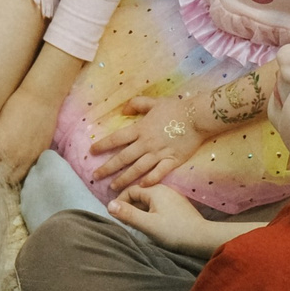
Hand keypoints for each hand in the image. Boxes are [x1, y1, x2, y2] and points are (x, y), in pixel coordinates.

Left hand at [0, 85, 59, 180]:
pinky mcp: (40, 155)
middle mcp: (14, 156)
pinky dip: (21, 172)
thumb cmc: (16, 104)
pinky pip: (28, 171)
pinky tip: (17, 166)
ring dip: (7, 177)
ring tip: (2, 172)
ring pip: (15, 179)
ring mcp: (29, 158)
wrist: (42, 97)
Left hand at [88, 94, 207, 193]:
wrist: (197, 116)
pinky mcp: (172, 160)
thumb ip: (137, 104)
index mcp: (140, 129)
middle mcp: (146, 143)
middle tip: (95, 177)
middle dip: (107, 168)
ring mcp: (159, 153)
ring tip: (114, 188)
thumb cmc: (176, 108)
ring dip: (124, 179)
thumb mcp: (154, 102)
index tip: (92, 152)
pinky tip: (141, 186)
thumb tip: (124, 110)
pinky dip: (150, 180)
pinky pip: (159, 173)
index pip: (116, 139)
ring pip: (137, 169)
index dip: (103, 145)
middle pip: (123, 158)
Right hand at [109, 183, 221, 255]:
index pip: (130, 190)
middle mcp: (164, 189)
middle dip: (129, 206)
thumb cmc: (174, 231)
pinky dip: (150, 212)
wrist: (202, 237)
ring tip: (135, 224)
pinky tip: (151, 223)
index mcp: (155, 190)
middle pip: (139, 194)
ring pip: (149, 200)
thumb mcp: (148, 224)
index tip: (115, 215)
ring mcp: (172, 196)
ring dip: (139, 210)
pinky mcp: (178, 205)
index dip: (120, 202)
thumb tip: (109, 205)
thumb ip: (128, 214)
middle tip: (124, 221)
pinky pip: (158, 204)